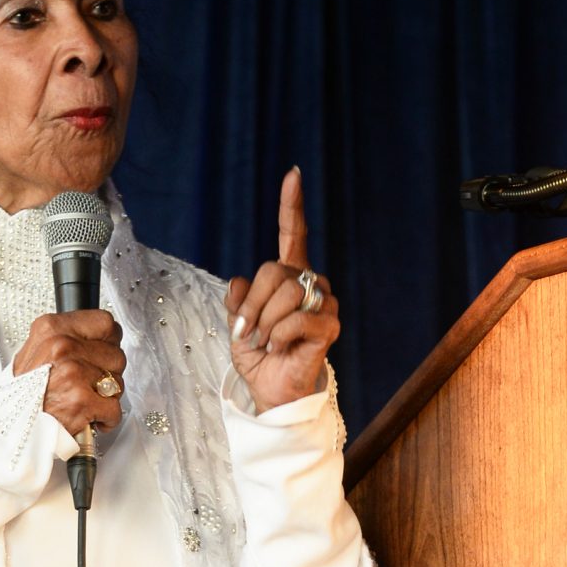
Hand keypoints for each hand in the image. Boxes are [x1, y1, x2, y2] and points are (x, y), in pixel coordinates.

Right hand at [13, 309, 125, 441]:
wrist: (14, 426)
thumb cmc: (23, 395)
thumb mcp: (34, 353)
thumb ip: (64, 339)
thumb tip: (95, 338)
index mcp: (51, 330)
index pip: (104, 323)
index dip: (109, 342)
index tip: (103, 353)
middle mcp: (63, 347)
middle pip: (115, 354)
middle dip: (107, 373)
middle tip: (89, 384)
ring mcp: (74, 373)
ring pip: (117, 382)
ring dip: (106, 396)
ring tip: (85, 400)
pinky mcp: (83, 400)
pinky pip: (114, 408)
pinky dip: (107, 419)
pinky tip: (90, 416)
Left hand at [226, 166, 339, 411]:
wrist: (272, 392)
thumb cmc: (260, 356)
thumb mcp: (238, 323)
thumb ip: (237, 299)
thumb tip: (237, 281)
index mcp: (289, 276)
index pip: (294, 234)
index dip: (292, 205)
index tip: (292, 175)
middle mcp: (311, 283)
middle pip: (274, 270)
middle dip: (251, 304)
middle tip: (245, 331)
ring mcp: (324, 303)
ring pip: (285, 293)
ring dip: (263, 322)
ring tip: (264, 342)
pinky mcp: (329, 326)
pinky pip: (295, 319)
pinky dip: (277, 337)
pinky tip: (278, 348)